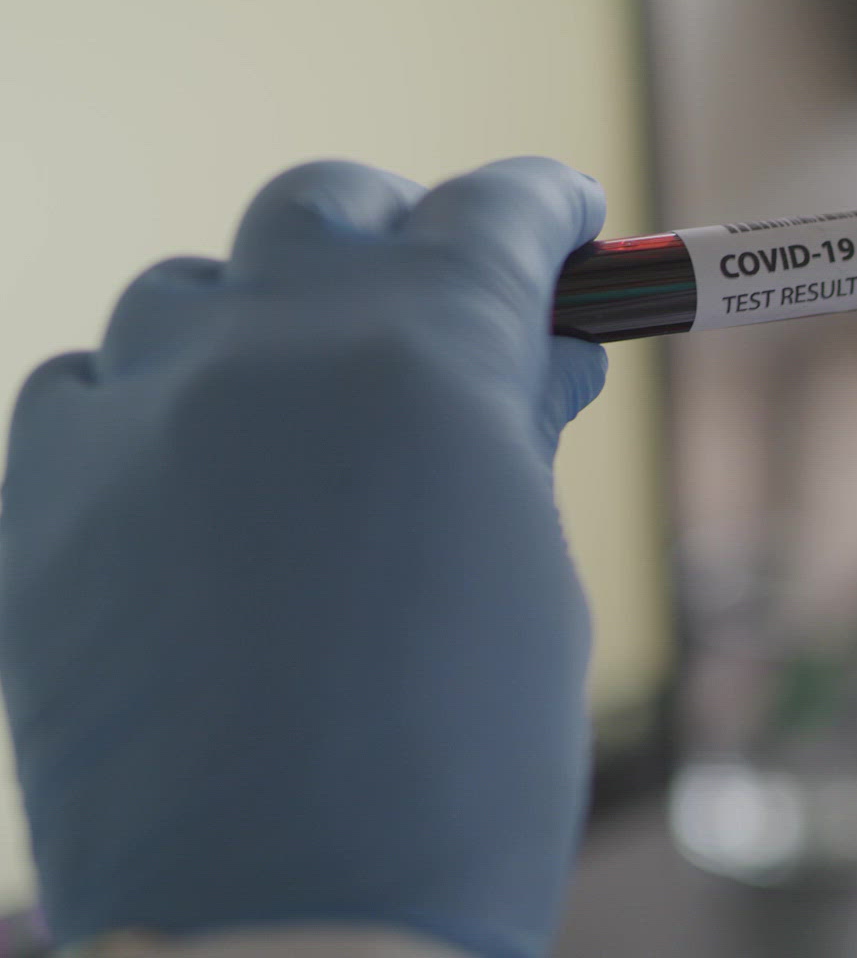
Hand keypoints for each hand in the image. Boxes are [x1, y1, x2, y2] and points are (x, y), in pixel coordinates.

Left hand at [0, 159, 607, 956]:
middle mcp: (265, 350)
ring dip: (265, 321)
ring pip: (190, 290)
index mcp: (424, 358)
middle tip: (439, 290)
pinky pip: (87, 387)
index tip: (566, 225)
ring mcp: (132, 417)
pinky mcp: (36, 502)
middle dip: (396, 230)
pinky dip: (151, 403)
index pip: (493, 214)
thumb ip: (516, 437)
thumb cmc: (461, 768)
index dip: (544, 210)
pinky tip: (194, 477)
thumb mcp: (533, 578)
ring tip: (310, 409)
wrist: (288, 924)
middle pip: (322, 207)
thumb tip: (535, 357)